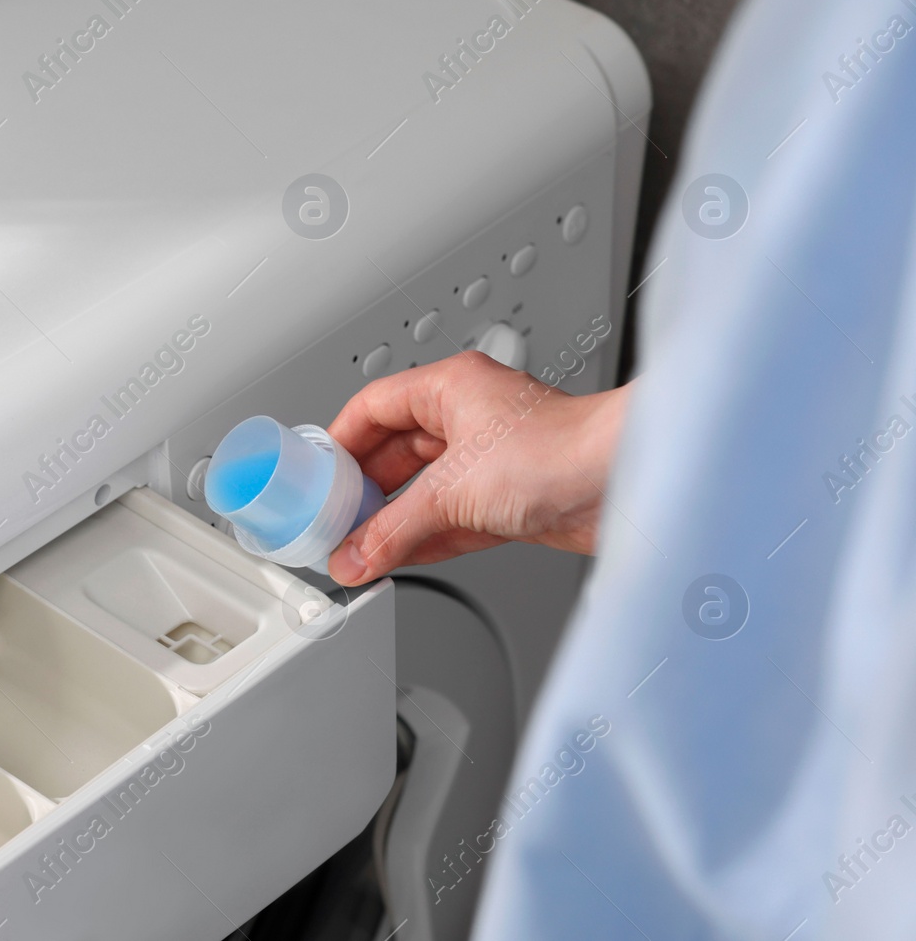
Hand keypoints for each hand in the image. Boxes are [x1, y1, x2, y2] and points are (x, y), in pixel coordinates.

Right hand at [324, 353, 629, 585]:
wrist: (625, 483)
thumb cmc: (561, 451)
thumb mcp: (452, 491)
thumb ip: (393, 529)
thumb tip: (354, 555)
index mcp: (451, 387)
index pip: (374, 407)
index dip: (341, 441)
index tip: (318, 476)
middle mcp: (471, 416)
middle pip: (397, 451)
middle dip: (367, 490)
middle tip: (335, 520)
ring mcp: (492, 457)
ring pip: (425, 488)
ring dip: (396, 519)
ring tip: (362, 548)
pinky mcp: (512, 497)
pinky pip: (453, 516)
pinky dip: (426, 537)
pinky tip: (402, 557)